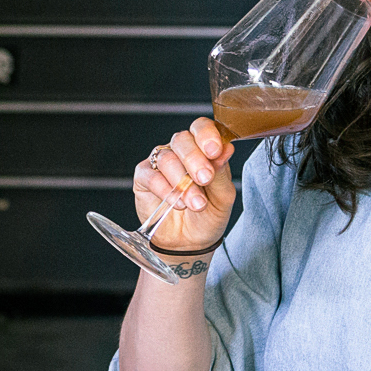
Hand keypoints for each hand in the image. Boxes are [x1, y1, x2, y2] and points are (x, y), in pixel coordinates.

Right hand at [133, 119, 238, 252]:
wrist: (189, 242)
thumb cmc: (208, 216)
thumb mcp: (223, 197)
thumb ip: (222, 173)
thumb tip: (226, 149)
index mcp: (203, 149)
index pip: (201, 128)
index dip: (207, 135)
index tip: (215, 151)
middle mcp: (180, 151)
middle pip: (182, 140)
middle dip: (194, 159)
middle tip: (204, 179)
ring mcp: (161, 163)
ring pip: (167, 158)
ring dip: (182, 182)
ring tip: (195, 203)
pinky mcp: (144, 178)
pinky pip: (151, 176)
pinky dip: (165, 189)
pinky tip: (177, 203)